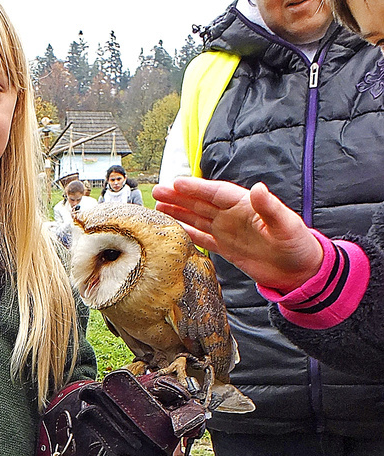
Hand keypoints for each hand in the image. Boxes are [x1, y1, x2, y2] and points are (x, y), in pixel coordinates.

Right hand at [153, 178, 323, 289]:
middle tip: (157, 191)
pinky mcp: (226, 248)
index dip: (196, 189)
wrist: (299, 271)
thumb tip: (257, 188)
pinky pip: (203, 238)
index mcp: (245, 206)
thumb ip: (269, 207)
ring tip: (158, 206)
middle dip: (179, 197)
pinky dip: (188, 233)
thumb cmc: (298, 245)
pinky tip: (174, 229)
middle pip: (201, 203)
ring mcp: (228, 232)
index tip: (177, 184)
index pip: (216, 193)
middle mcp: (233, 216)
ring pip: (198, 219)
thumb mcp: (286, 224)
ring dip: (179, 212)